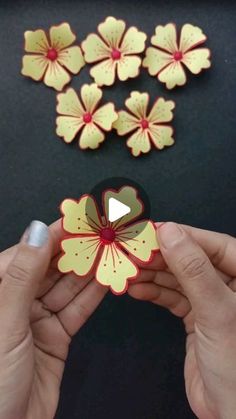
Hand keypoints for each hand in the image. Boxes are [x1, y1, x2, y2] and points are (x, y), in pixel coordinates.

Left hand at [0, 220, 106, 418]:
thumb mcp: (6, 321)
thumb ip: (24, 275)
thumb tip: (37, 232)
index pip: (30, 253)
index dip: (55, 234)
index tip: (80, 218)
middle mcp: (15, 302)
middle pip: (51, 268)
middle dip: (78, 251)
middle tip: (104, 234)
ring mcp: (36, 320)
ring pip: (67, 287)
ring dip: (90, 270)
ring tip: (112, 251)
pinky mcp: (55, 338)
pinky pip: (76, 309)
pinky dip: (93, 294)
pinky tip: (107, 278)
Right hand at [128, 222, 235, 418]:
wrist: (229, 414)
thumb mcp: (217, 311)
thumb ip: (193, 270)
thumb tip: (171, 233)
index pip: (215, 245)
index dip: (185, 235)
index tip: (156, 230)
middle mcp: (230, 287)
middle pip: (193, 260)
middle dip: (163, 256)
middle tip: (135, 251)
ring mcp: (212, 303)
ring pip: (180, 278)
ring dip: (154, 274)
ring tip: (130, 270)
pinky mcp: (196, 320)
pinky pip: (173, 298)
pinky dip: (154, 292)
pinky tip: (137, 289)